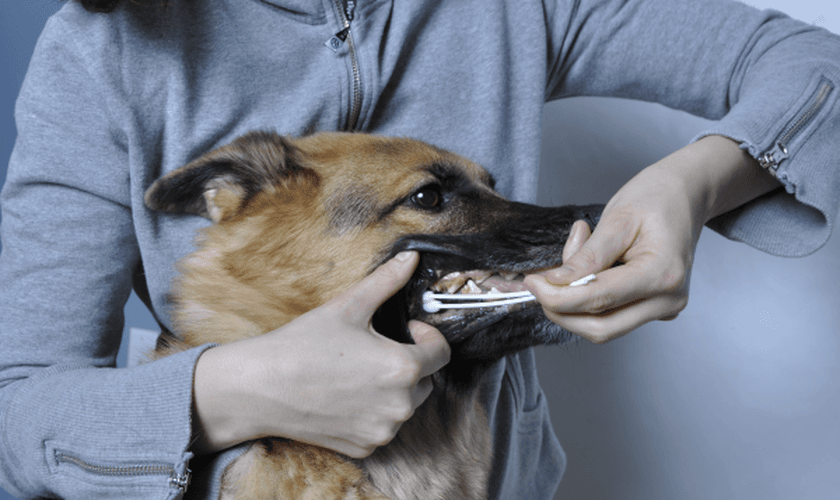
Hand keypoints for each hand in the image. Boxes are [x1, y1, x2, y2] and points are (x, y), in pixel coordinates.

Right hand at [191, 251, 450, 457]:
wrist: (261, 387)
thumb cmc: (303, 344)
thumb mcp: (349, 306)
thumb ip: (387, 281)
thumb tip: (412, 258)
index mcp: (403, 368)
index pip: (442, 352)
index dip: (427, 335)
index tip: (406, 328)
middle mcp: (400, 405)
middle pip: (426, 380)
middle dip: (410, 362)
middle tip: (376, 348)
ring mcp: (382, 431)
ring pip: (405, 404)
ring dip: (393, 388)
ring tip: (358, 371)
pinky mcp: (365, 447)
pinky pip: (383, 426)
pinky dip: (373, 412)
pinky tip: (346, 395)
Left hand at [525, 135, 779, 343]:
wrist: (684, 196)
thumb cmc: (655, 199)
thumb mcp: (617, 218)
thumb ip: (587, 256)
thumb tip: (556, 283)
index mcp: (663, 274)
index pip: (600, 300)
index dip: (558, 297)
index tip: (532, 283)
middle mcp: (668, 300)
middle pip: (601, 328)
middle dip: (561, 311)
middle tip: (538, 284)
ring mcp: (663, 308)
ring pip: (604, 327)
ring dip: (573, 305)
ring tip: (569, 264)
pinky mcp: (653, 309)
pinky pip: (611, 315)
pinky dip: (587, 300)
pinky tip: (585, 271)